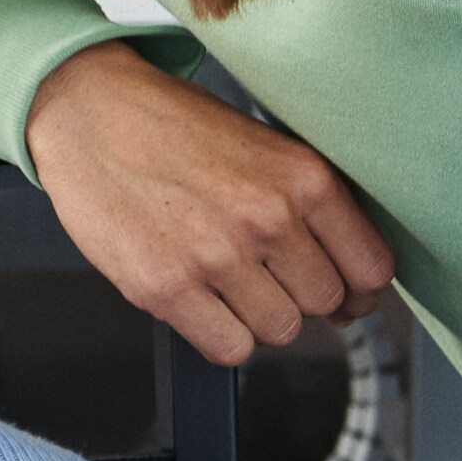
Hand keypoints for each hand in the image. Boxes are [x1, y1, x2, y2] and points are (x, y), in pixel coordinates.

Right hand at [23, 40, 394, 365]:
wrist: (89, 112)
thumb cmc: (175, 130)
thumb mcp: (265, 146)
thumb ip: (312, 207)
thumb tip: (351, 289)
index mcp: (303, 177)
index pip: (372, 269)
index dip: (359, 288)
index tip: (344, 290)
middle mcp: (267, 218)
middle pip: (325, 303)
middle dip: (300, 294)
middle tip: (265, 273)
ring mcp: (216, 256)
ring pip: (280, 330)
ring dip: (258, 314)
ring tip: (225, 278)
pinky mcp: (166, 287)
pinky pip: (228, 349)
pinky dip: (219, 333)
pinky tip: (200, 297)